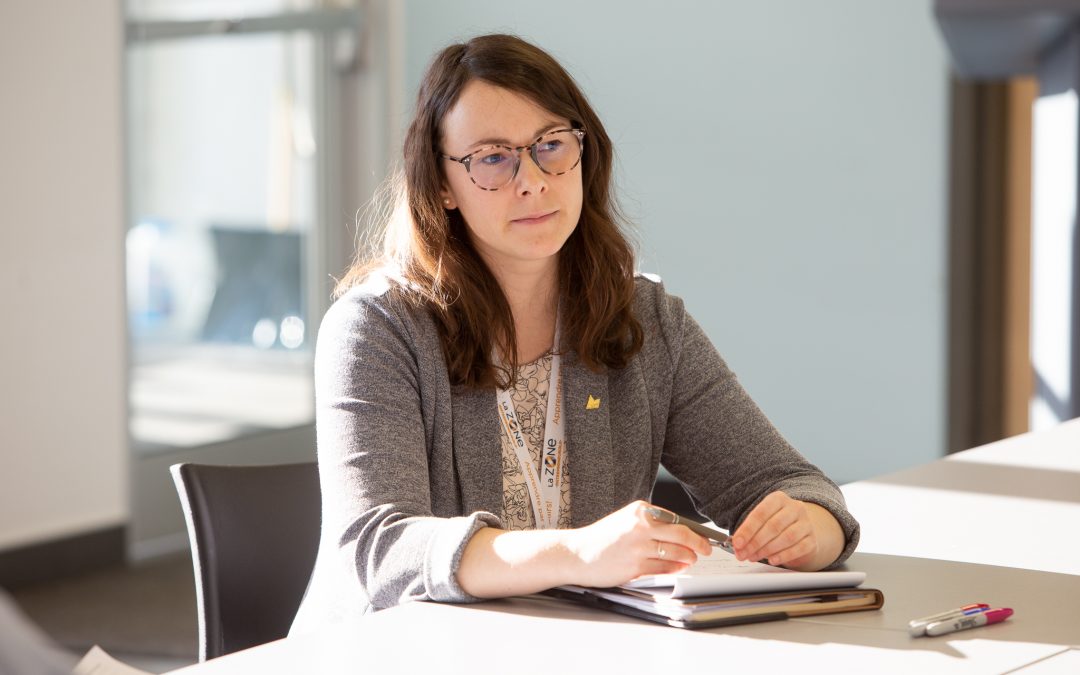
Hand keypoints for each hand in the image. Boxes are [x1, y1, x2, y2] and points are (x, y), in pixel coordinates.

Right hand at [563, 501, 712, 587]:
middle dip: (699, 544)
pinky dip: (675, 569)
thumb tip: (681, 533)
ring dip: (688, 558)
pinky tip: (679, 568)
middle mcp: (639, 526)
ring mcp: (637, 547)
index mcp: (639, 510)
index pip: (676, 519)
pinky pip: (664, 568)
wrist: (577, 553)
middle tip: (706, 549)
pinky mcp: (634, 566)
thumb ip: (651, 524)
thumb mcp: (626, 520)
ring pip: (675, 553)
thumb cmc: (602, 538)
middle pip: (681, 535)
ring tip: (691, 559)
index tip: (704, 537)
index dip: (694, 530)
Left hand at [729, 491, 843, 570]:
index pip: (761, 513)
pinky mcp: (812, 540)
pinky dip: (784, 555)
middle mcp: (795, 508)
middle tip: (743, 553)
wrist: (800, 532)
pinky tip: (772, 559)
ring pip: (787, 537)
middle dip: (755, 542)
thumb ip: (749, 530)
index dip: (748, 529)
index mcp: (778, 499)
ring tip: (754, 557)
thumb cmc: (776, 525)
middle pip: (773, 526)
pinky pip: (799, 548)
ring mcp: (806, 523)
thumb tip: (737, 543)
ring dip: (767, 550)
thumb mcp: (762, 521)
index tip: (737, 542)